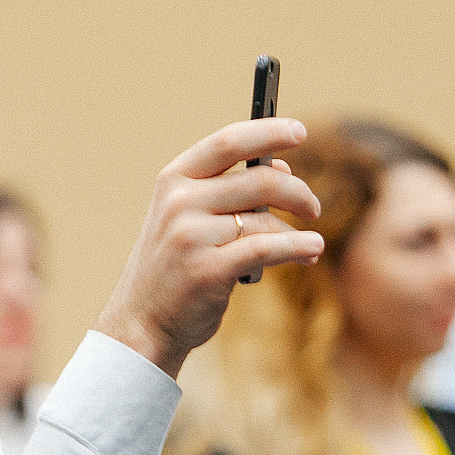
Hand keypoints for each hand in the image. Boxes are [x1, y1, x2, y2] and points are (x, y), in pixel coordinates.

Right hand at [95, 118, 322, 378]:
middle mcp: (179, 202)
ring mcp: (191, 236)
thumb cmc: (174, 267)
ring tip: (309, 246)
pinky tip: (311, 250)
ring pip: (266, 219)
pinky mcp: (207, 270)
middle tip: (312, 207)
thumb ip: (227, 190)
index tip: (298, 131)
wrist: (141, 323)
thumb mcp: (187, 218)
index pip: (227, 142)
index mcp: (173, 180)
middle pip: (259, 179)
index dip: (268, 131)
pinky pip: (268, 249)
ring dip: (296, 231)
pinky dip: (298, 247)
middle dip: (297, 191)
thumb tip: (282, 166)